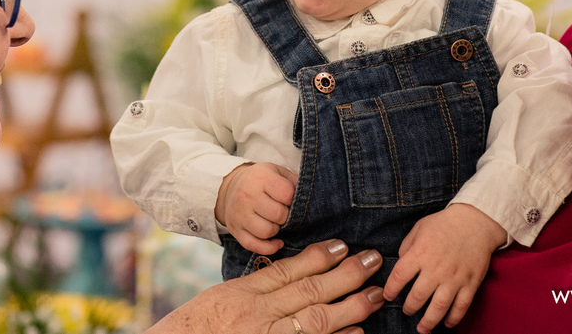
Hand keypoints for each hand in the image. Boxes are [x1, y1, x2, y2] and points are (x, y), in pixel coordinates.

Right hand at [147, 240, 384, 333]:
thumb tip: (289, 278)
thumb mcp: (221, 301)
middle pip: (309, 290)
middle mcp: (256, 315)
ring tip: (376, 295)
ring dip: (351, 307)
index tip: (343, 245)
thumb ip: (253, 290)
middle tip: (374, 260)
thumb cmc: (195, 330)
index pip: (288, 270)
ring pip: (316, 319)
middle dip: (347, 275)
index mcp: (242, 294)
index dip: (318, 257)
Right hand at [216, 161, 296, 254]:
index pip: (287, 194)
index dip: (293, 200)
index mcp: (260, 178)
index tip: (289, 200)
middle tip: (283, 212)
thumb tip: (311, 199)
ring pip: (266, 231)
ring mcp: (239, 214)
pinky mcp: (235, 230)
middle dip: (286, 216)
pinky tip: (276, 241)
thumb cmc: (261, 181)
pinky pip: (254, 246)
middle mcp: (246, 195)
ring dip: (276, 230)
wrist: (230, 188)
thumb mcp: (277, 173)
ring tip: (275, 222)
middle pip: (278, 215)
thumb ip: (294, 182)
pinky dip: (268, 247)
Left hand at [382, 203, 506, 332]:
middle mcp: (436, 268)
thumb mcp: (419, 228)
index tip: (388, 296)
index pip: (399, 277)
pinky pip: (461, 307)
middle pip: (417, 297)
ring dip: (428, 321)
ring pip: (439, 307)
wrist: (476, 221)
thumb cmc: (444, 224)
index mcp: (420, 253)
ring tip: (422, 329)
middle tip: (407, 311)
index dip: (390, 290)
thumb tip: (400, 264)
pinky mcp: (470, 283)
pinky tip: (446, 324)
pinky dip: (453, 318)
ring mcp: (455, 278)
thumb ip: (407, 247)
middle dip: (409, 308)